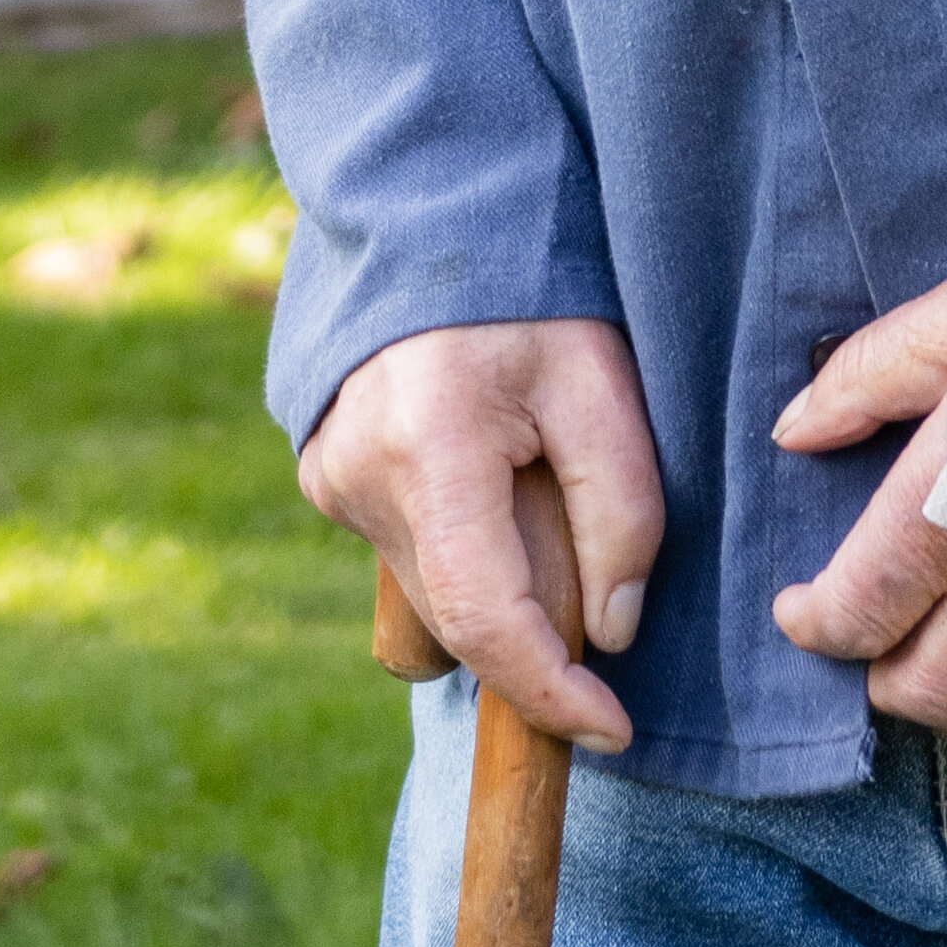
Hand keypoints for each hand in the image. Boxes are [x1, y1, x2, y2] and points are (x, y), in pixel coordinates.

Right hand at [300, 315, 660, 755]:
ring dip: (498, 576)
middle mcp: (360, 475)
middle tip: (584, 534)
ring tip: (530, 478)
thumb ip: (621, 511)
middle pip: (461, 615)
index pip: (484, 617)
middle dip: (536, 617)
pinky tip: (486, 471)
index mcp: (431, 447)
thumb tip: (611, 631)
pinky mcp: (325, 478)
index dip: (550, 691)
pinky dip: (462, 543)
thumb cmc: (532, 291)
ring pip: (435, 592)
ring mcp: (330, 479)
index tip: (613, 730)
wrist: (431, 216)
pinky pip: (410, 553)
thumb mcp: (603, 384)